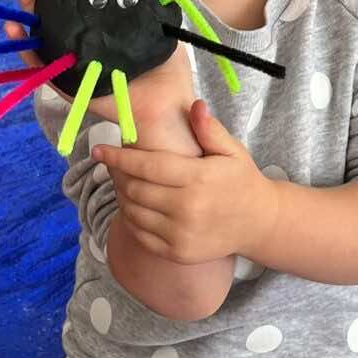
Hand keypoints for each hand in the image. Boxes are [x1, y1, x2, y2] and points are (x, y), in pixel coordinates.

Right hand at [4, 0, 195, 127]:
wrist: (168, 107)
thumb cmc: (166, 72)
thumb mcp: (156, 30)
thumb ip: (144, 5)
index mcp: (99, 33)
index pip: (74, 5)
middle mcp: (82, 47)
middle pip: (51, 15)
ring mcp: (72, 65)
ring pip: (41, 35)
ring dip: (26, 9)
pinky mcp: (69, 85)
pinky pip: (42, 67)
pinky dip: (27, 49)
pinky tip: (14, 28)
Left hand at [93, 99, 279, 263]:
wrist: (259, 223)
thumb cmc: (241, 180)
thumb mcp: (232, 150)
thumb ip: (210, 129)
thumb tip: (195, 105)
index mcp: (198, 179)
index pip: (146, 166)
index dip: (118, 157)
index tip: (98, 149)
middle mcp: (187, 209)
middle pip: (135, 189)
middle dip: (117, 174)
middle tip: (112, 163)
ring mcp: (181, 234)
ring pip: (133, 212)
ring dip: (122, 195)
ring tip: (123, 181)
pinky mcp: (177, 252)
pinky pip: (141, 234)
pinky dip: (130, 218)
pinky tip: (134, 204)